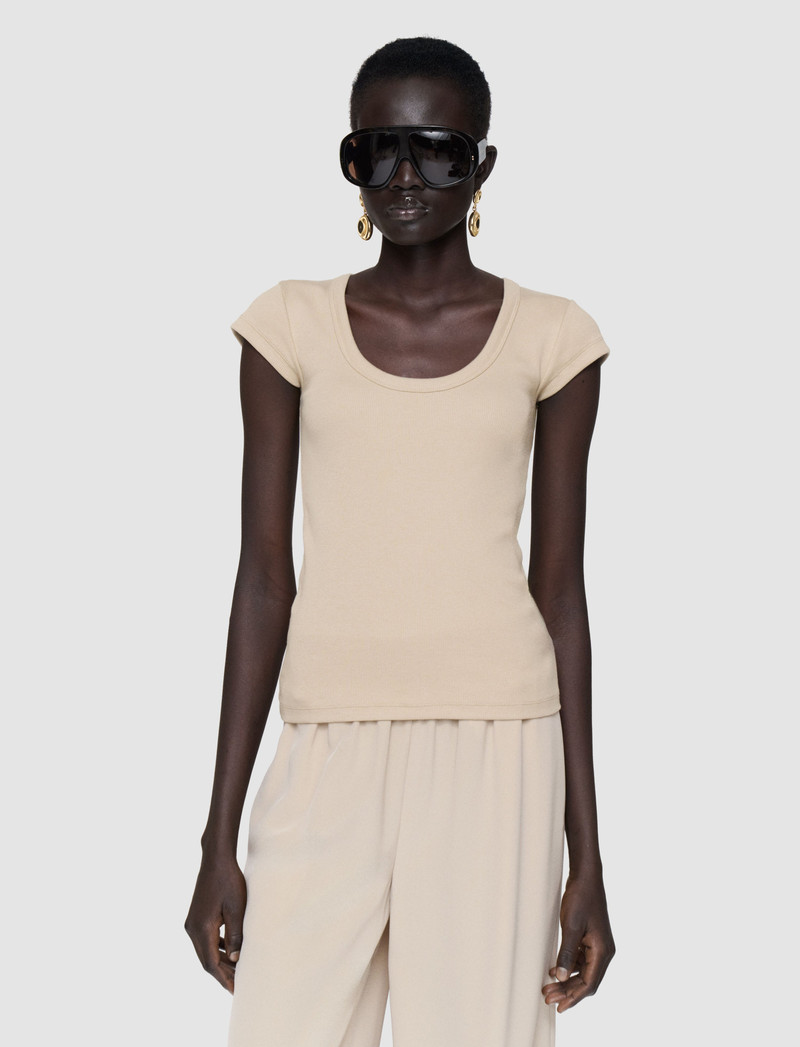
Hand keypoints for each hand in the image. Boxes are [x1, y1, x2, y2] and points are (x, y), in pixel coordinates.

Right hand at [185, 853, 246, 993]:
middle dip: (222, 974)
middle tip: (239, 985)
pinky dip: (218, 949)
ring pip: (206, 951)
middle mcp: (192, 928)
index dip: (224, 978)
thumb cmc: (229, 881)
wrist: (216, 859)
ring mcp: (192, 923)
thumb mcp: (237, 909)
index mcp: (201, 929)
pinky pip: (206, 940)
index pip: (211, 963)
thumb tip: (236, 960)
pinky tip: (231, 952)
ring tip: (237, 971)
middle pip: (206, 960)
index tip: (236, 990)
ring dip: (220, 961)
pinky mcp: (196, 917)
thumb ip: (236, 936)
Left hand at [541, 869, 614, 1011]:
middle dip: (567, 991)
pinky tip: (554, 970)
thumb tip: (559, 977)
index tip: (559, 1007)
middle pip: (586, 981)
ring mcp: (598, 945)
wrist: (586, 877)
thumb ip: (566, 953)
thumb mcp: (570, 926)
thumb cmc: (580, 898)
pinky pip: (581, 960)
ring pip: (583, 972)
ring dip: (566, 980)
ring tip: (548, 988)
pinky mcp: (591, 939)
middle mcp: (604, 952)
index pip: (589, 984)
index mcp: (603, 951)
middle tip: (548, 999)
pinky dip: (568, 967)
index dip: (574, 997)